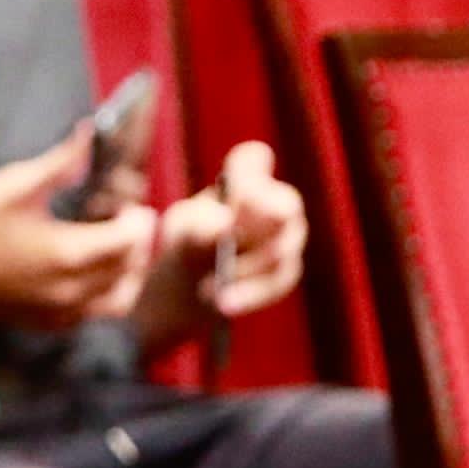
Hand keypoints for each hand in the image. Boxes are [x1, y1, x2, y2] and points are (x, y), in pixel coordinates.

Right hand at [0, 132, 151, 330]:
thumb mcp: (16, 184)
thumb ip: (61, 162)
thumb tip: (88, 135)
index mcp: (70, 252)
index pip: (130, 239)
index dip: (137, 219)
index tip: (130, 204)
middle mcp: (72, 289)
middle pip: (129, 269)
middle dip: (137, 243)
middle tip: (128, 221)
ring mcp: (59, 312)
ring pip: (117, 300)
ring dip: (127, 275)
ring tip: (118, 252)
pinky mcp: (44, 323)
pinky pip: (90, 315)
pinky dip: (102, 296)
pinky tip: (86, 275)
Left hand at [132, 140, 305, 343]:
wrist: (186, 290)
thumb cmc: (187, 244)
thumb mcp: (182, 233)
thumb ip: (199, 225)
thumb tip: (225, 225)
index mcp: (242, 181)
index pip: (253, 161)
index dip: (249, 170)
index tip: (234, 185)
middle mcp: (273, 203)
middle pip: (285, 205)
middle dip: (261, 223)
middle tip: (233, 239)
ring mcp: (287, 237)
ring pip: (281, 250)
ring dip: (245, 270)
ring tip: (206, 290)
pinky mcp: (284, 272)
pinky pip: (277, 283)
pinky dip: (249, 295)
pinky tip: (223, 306)